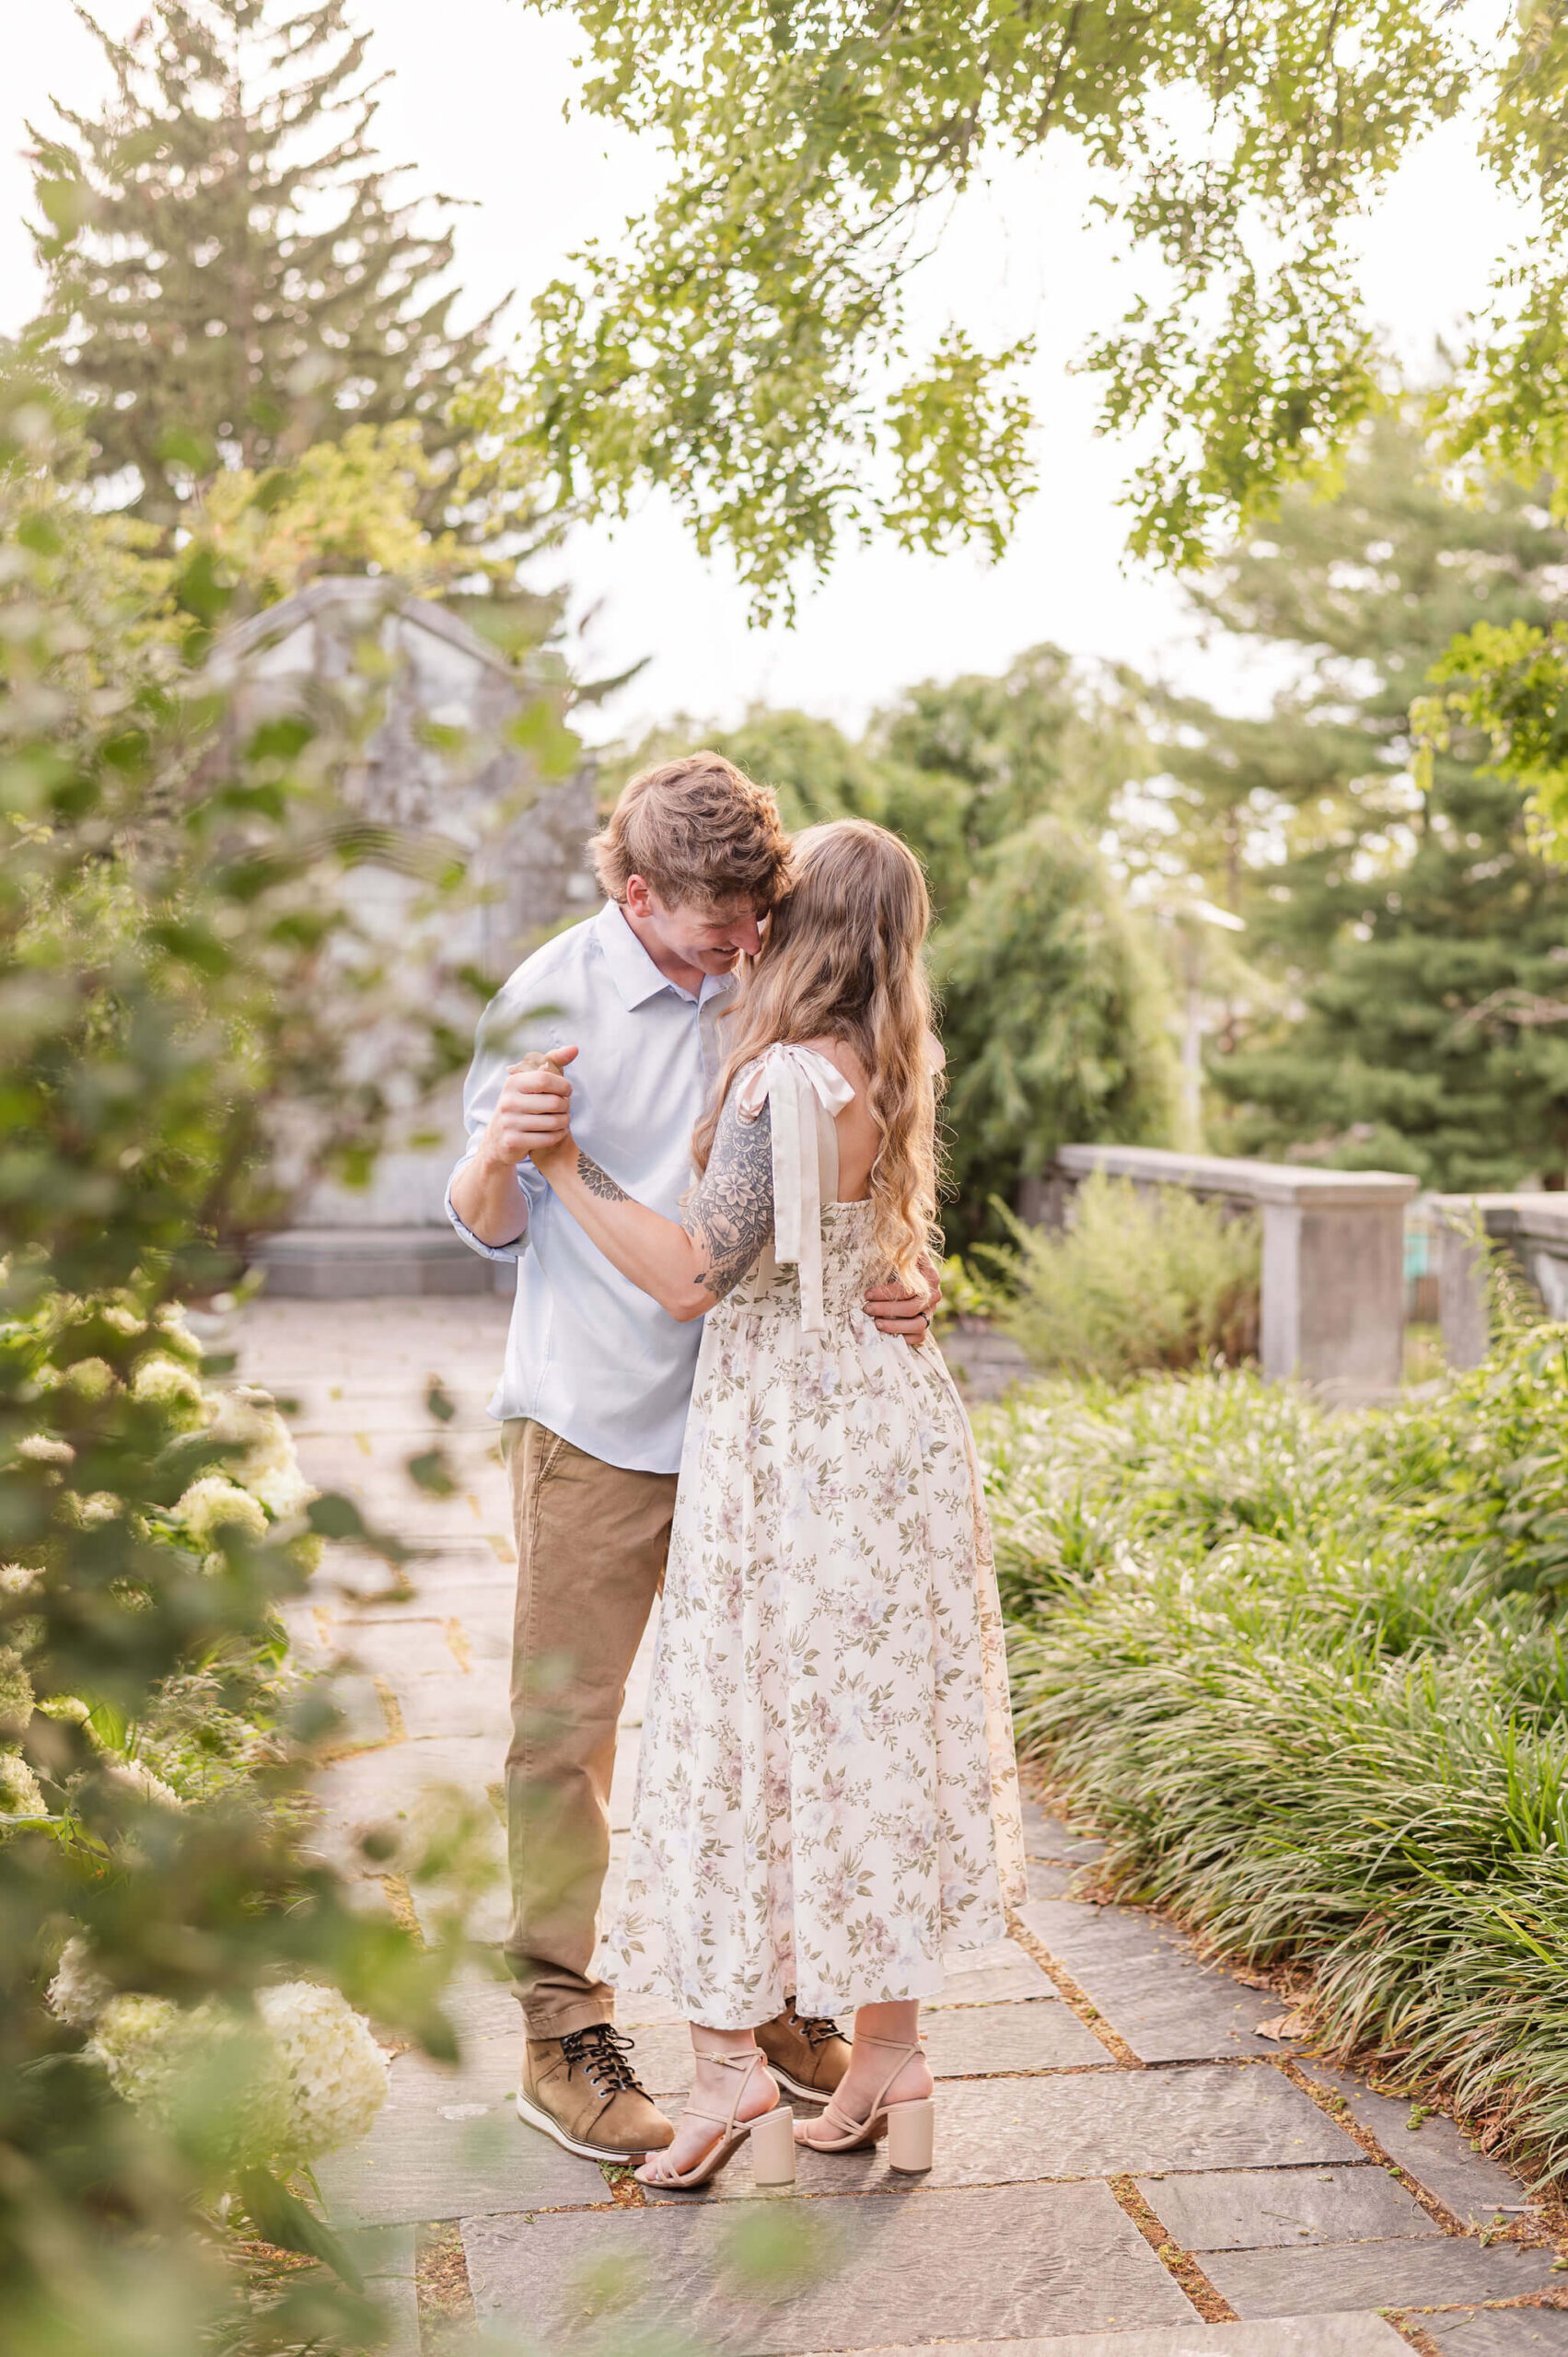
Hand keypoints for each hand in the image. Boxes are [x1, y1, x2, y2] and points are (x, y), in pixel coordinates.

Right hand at [477, 1046, 576, 1170]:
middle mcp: (508, 1101)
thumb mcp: (533, 1081)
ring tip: (563, 1120)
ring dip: (565, 1122)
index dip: (563, 1085)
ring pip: (553, 1122)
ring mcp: (509, 1122)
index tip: (567, 1091)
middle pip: (553, 1102)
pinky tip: (558, 1132)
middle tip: (565, 1108)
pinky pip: (547, 1139)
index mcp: (513, 1082)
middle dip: (566, 1106)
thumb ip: (553, 1062)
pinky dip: (558, 1135)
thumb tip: (575, 1048)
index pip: (546, 1078)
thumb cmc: (523, 1104)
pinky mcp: (513, 1141)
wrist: (498, 1139)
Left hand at [865, 1255, 941, 1346]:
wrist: (911, 1270)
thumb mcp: (900, 1250)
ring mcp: (931, 1310)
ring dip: (895, 1327)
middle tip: (866, 1309)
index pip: (908, 1288)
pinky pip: (920, 1336)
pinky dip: (904, 1338)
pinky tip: (887, 1334)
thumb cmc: (901, 1259)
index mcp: (929, 1275)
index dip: (886, 1293)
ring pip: (918, 1325)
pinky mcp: (926, 1322)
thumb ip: (896, 1248)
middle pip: (911, 1307)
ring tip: (876, 1324)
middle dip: (886, 1310)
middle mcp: (934, 1294)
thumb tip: (881, 1244)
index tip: (867, 1294)